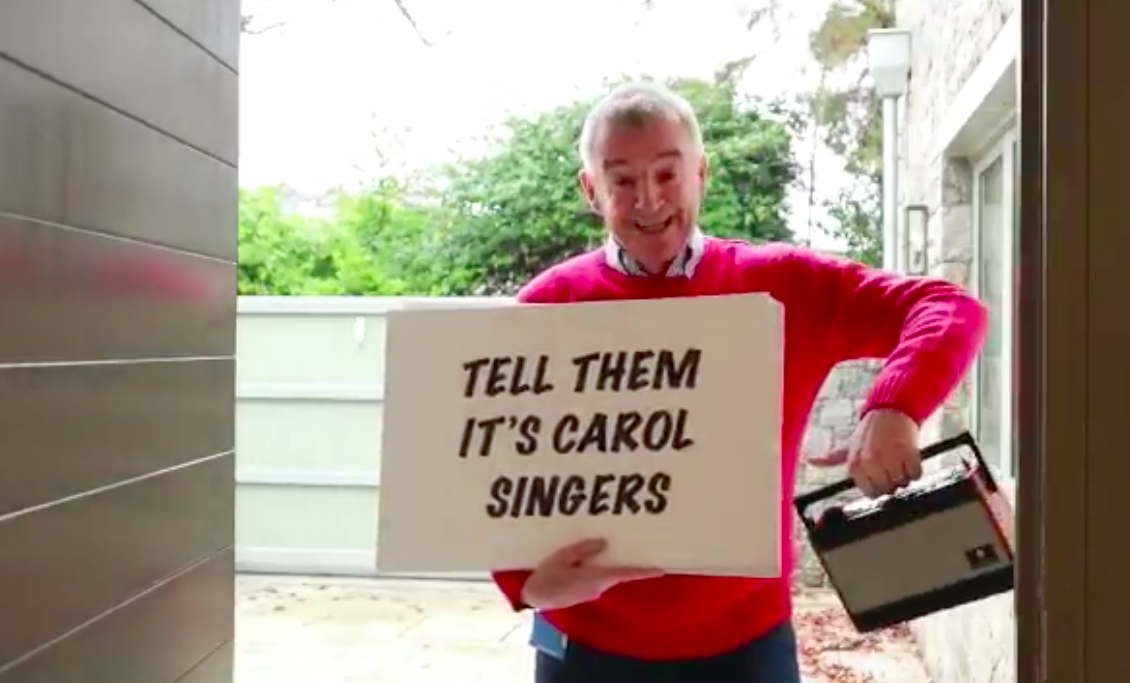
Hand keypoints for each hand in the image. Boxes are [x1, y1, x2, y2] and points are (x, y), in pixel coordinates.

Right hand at [521, 538, 662, 609]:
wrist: (534, 599)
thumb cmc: (546, 579)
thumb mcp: (561, 559)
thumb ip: (583, 551)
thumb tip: (604, 543)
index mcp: (595, 578)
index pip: (625, 573)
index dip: (644, 572)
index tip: (662, 569)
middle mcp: (598, 586)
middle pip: (621, 572)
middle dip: (634, 563)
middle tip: (646, 548)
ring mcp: (592, 590)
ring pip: (611, 574)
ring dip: (619, 563)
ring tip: (625, 546)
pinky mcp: (585, 589)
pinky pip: (601, 575)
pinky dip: (605, 565)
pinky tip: (602, 554)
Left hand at [808, 408, 922, 497]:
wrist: (890, 409)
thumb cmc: (869, 430)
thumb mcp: (848, 445)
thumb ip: (831, 457)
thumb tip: (811, 461)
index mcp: (855, 465)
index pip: (870, 493)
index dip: (877, 486)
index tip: (878, 475)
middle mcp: (871, 463)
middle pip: (887, 490)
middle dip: (891, 482)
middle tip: (890, 466)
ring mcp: (890, 459)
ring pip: (902, 483)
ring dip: (903, 475)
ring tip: (898, 459)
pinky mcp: (909, 454)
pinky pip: (915, 474)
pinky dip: (915, 468)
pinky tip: (907, 457)